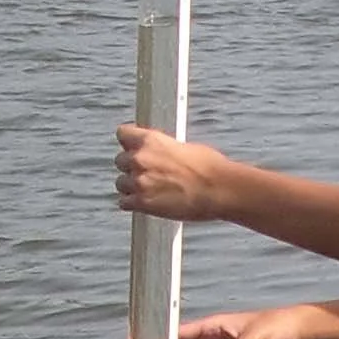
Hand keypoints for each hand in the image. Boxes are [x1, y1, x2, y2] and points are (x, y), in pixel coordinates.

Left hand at [114, 126, 231, 222]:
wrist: (219, 190)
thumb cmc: (209, 168)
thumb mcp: (184, 147)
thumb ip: (163, 149)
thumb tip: (161, 154)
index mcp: (150, 140)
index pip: (122, 134)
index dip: (128, 142)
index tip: (132, 147)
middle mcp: (140, 158)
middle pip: (120, 160)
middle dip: (131, 167)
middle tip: (146, 174)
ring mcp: (139, 182)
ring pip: (120, 183)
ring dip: (131, 187)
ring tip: (147, 191)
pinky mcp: (143, 204)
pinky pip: (124, 203)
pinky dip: (132, 204)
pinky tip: (144, 204)